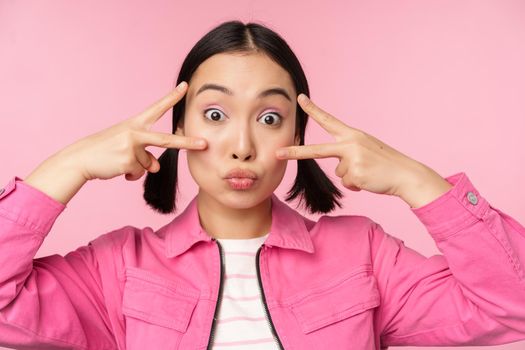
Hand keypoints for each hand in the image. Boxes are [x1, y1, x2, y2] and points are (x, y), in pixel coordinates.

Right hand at [55, 81, 207, 181]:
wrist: (81, 159)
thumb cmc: (106, 151)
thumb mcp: (127, 148)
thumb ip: (145, 155)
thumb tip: (156, 167)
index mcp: (135, 124)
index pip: (157, 108)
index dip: (172, 97)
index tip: (186, 86)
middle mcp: (135, 132)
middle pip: (166, 140)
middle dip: (186, 143)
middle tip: (204, 144)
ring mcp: (131, 147)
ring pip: (147, 164)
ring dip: (136, 167)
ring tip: (118, 160)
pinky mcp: (127, 161)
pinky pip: (139, 172)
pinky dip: (130, 175)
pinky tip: (117, 167)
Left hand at [276, 94, 449, 203]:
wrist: (406, 174)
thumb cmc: (385, 163)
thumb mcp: (365, 152)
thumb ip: (347, 155)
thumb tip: (340, 172)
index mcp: (352, 135)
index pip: (328, 120)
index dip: (313, 109)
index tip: (299, 98)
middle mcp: (350, 143)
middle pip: (317, 150)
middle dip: (295, 152)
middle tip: (277, 153)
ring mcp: (352, 158)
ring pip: (339, 173)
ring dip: (352, 176)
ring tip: (369, 172)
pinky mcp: (356, 174)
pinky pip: (348, 183)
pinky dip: (357, 185)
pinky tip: (370, 179)